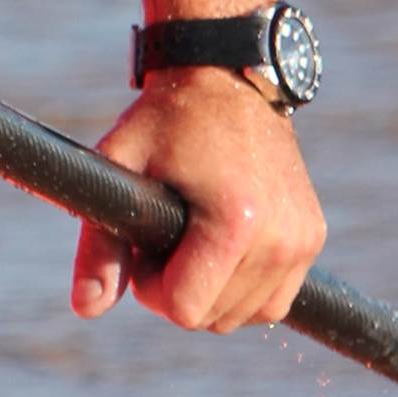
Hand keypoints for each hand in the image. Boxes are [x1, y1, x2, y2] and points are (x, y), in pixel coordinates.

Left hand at [72, 71, 325, 331]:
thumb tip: (85, 310)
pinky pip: (273, 302)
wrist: (227, 77)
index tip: (143, 241)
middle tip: (164, 231)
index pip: (184, 309)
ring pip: (244, 318)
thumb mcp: (117, 166)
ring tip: (190, 234)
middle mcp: (281, 238)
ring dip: (209, 292)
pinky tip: (218, 247)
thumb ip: (98, 243)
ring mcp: (304, 240)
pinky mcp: (313, 237)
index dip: (149, 285)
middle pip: (213, 319)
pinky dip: (242, 290)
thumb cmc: (165, 118)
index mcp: (236, 222)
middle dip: (177, 287)